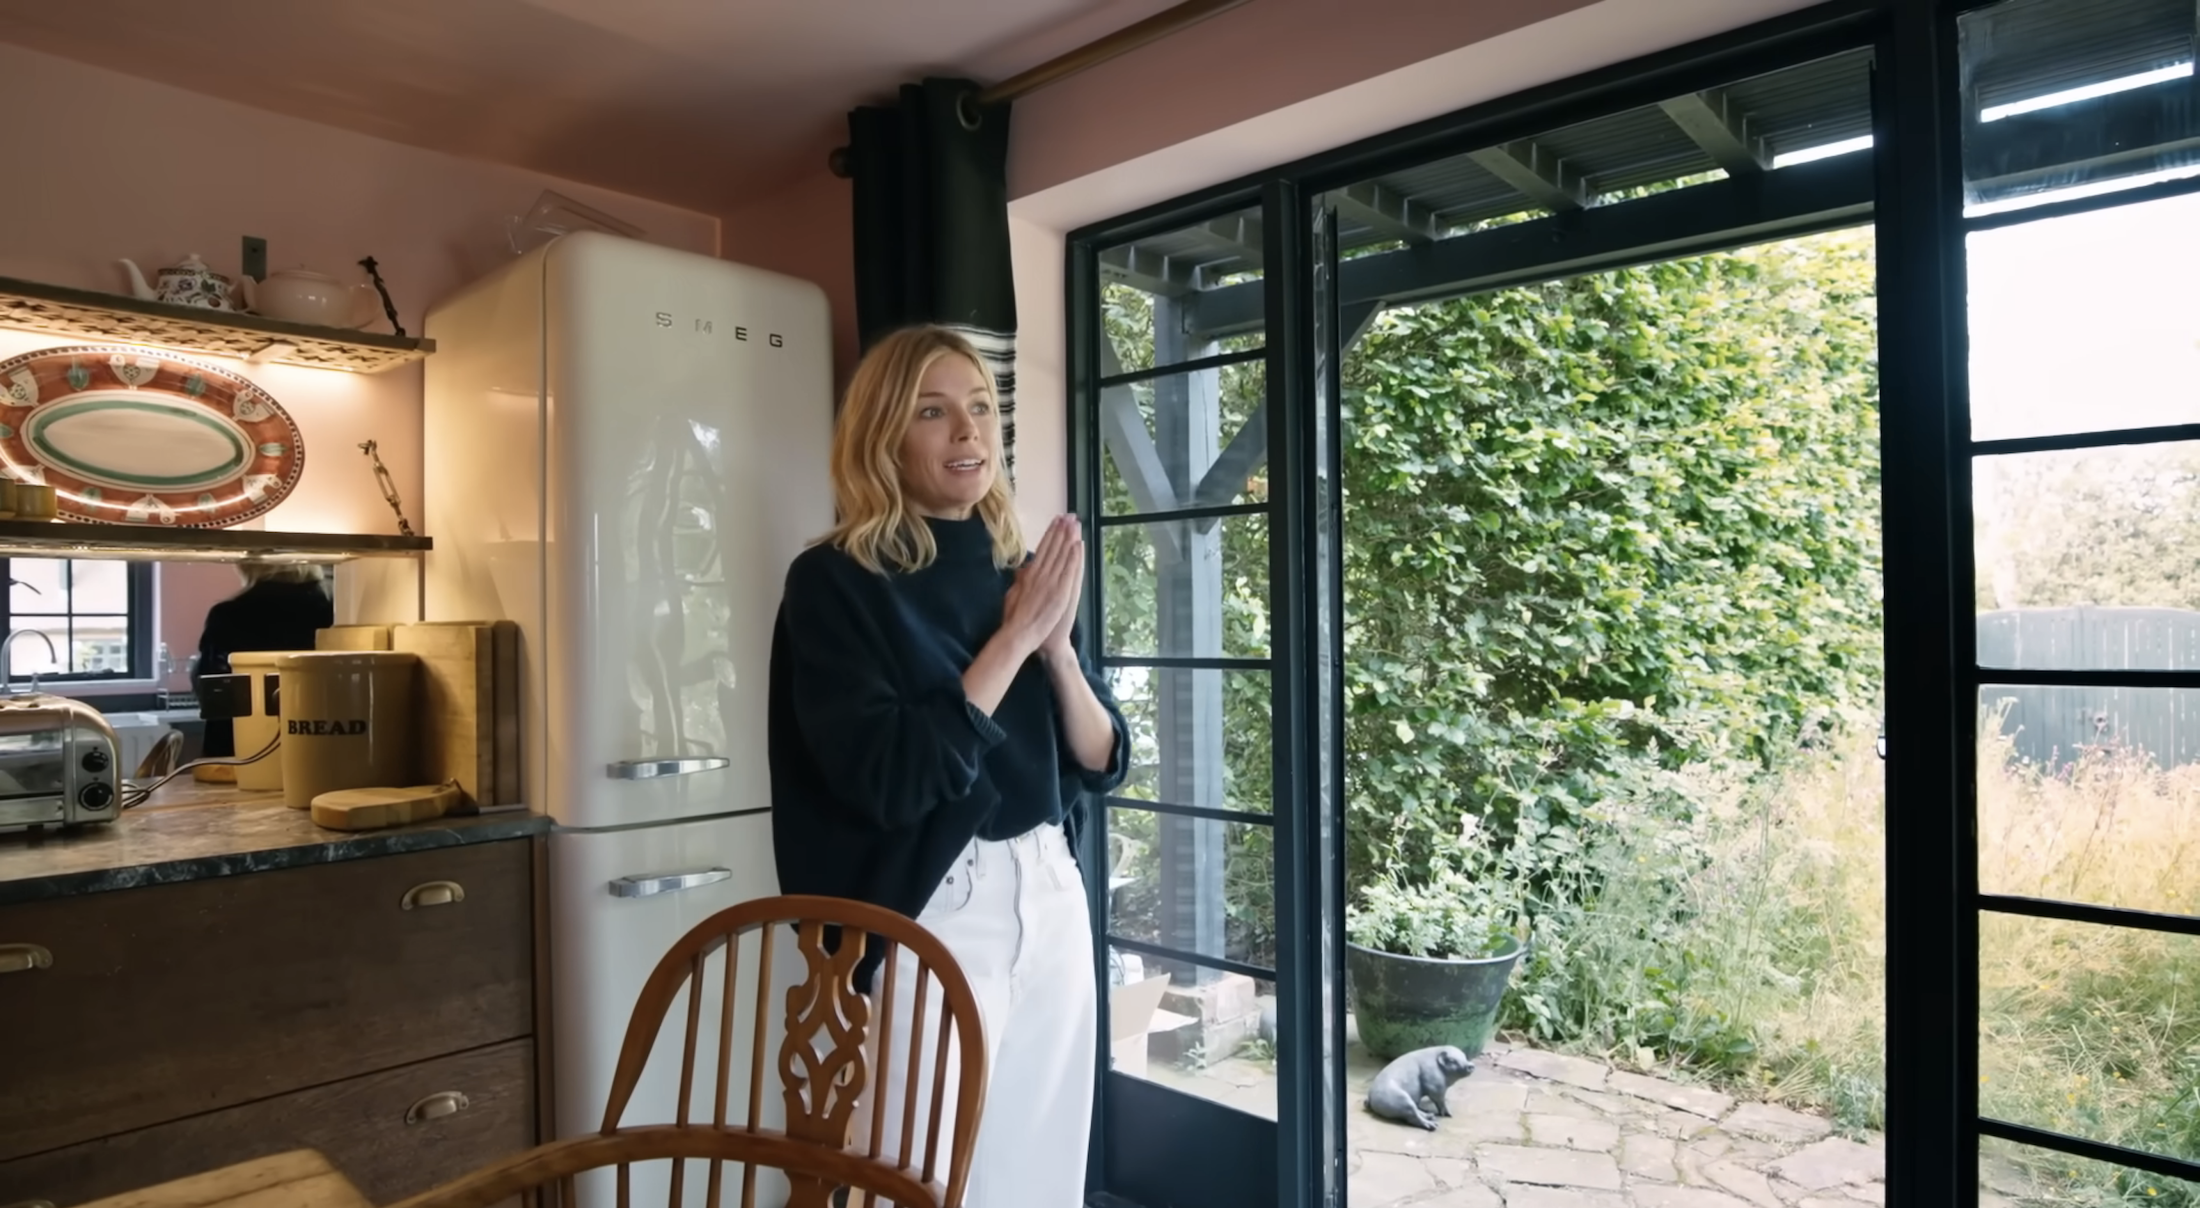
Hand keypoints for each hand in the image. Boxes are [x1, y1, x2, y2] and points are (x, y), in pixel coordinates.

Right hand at [999, 515, 1080, 657]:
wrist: (1018, 634)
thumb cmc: (1014, 619)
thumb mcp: (1012, 595)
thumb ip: (1019, 581)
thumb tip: (1023, 570)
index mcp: (1029, 574)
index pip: (1042, 549)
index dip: (1050, 534)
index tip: (1056, 521)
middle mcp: (1040, 574)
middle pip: (1053, 548)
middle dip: (1061, 530)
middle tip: (1069, 516)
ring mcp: (1051, 582)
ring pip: (1062, 555)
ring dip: (1069, 538)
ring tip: (1075, 523)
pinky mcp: (1061, 592)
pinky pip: (1069, 571)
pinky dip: (1074, 557)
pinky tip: (1078, 545)